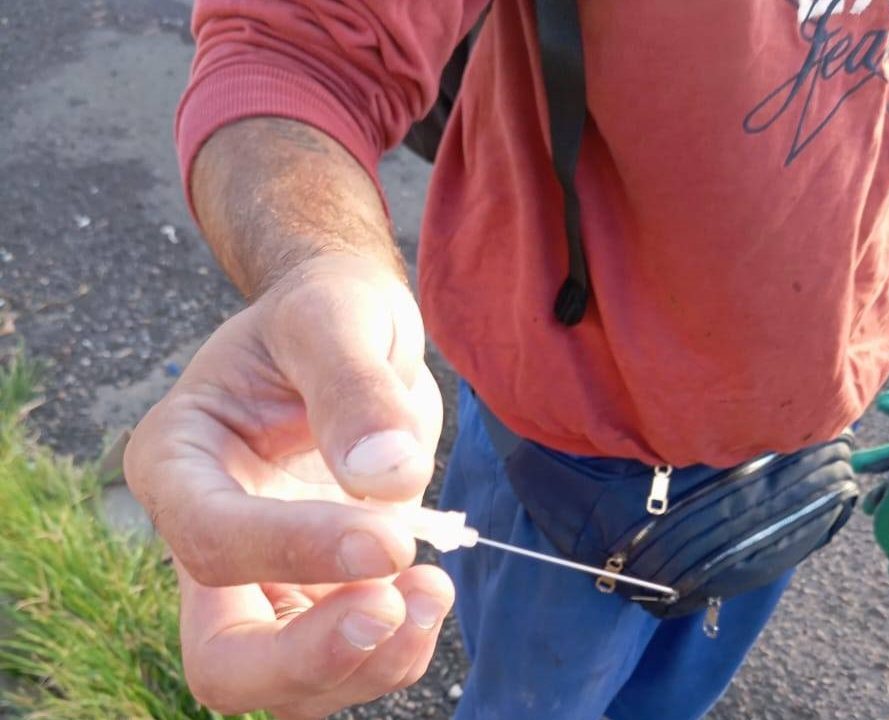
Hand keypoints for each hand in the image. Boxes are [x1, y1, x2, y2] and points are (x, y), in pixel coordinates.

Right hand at [124, 253, 452, 717]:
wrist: (348, 333)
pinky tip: (429, 595)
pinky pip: (343, 660)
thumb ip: (352, 388)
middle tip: (393, 612)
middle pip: (224, 657)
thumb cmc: (326, 313)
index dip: (296, 552)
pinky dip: (392, 650)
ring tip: (433, 592)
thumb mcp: (334, 315)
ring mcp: (262, 575)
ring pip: (286, 683)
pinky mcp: (315, 592)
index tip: (391, 536)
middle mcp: (206, 533)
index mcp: (178, 460)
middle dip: (309, 659)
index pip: (215, 538)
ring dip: (367, 662)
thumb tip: (386, 480)